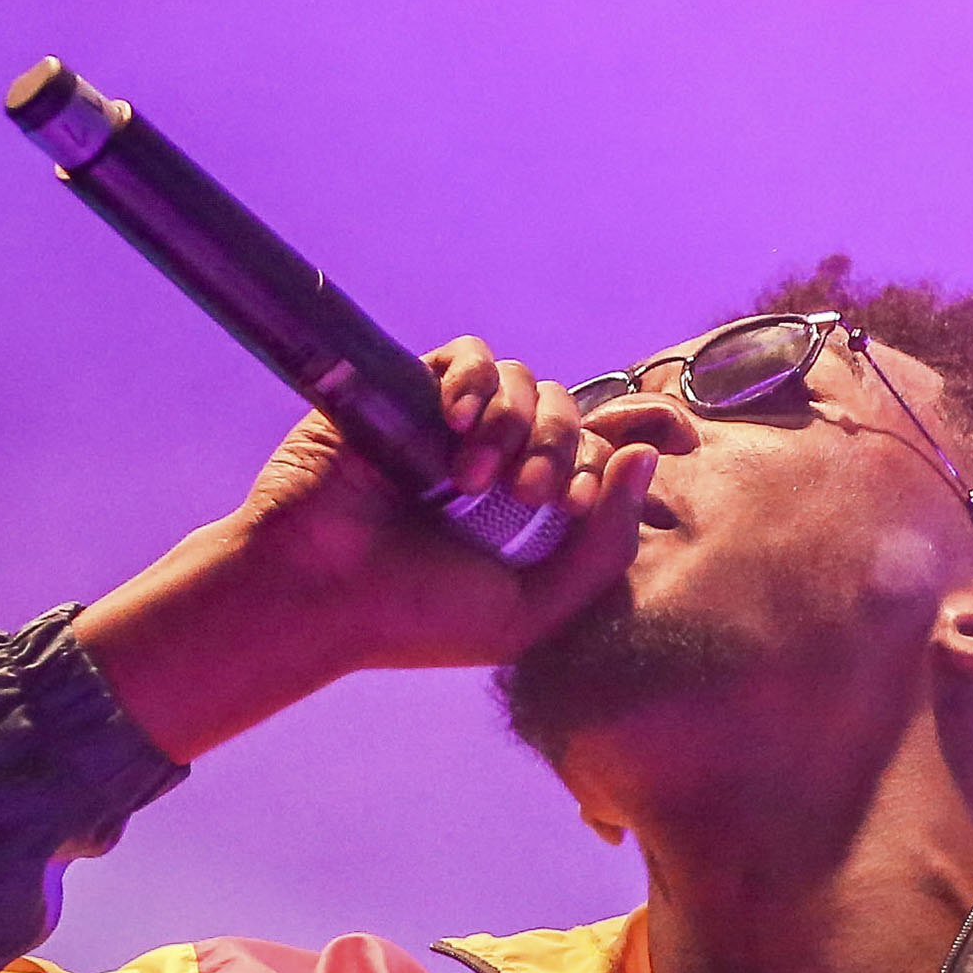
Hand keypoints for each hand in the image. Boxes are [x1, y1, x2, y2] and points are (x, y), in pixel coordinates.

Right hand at [72, 337, 657, 759]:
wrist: (319, 595)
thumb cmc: (418, 617)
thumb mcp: (532, 610)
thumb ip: (602, 550)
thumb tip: (646, 459)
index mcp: (533, 515)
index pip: (603, 456)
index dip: (633, 445)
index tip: (652, 457)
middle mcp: (500, 463)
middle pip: (570, 413)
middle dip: (564, 448)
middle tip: (532, 497)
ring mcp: (454, 426)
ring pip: (526, 380)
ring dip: (518, 422)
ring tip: (477, 477)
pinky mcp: (408, 393)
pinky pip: (470, 354)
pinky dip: (476, 379)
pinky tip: (459, 422)